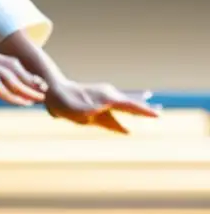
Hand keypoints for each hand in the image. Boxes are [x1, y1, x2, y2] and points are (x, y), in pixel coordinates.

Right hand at [0, 42, 48, 107]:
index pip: (8, 61)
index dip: (24, 73)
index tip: (35, 83)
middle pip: (13, 67)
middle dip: (30, 80)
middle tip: (43, 90)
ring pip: (9, 76)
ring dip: (26, 89)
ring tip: (38, 99)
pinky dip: (13, 95)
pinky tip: (22, 103)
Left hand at [44, 80, 160, 133]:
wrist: (53, 91)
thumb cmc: (65, 103)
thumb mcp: (79, 113)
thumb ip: (98, 117)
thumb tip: (112, 122)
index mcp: (105, 98)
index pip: (129, 105)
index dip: (143, 111)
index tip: (157, 115)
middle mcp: (107, 95)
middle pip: (129, 104)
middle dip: (143, 109)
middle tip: (159, 113)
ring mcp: (103, 97)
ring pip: (123, 105)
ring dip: (136, 109)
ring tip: (153, 109)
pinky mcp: (98, 102)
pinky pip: (114, 109)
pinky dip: (124, 112)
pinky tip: (128, 121)